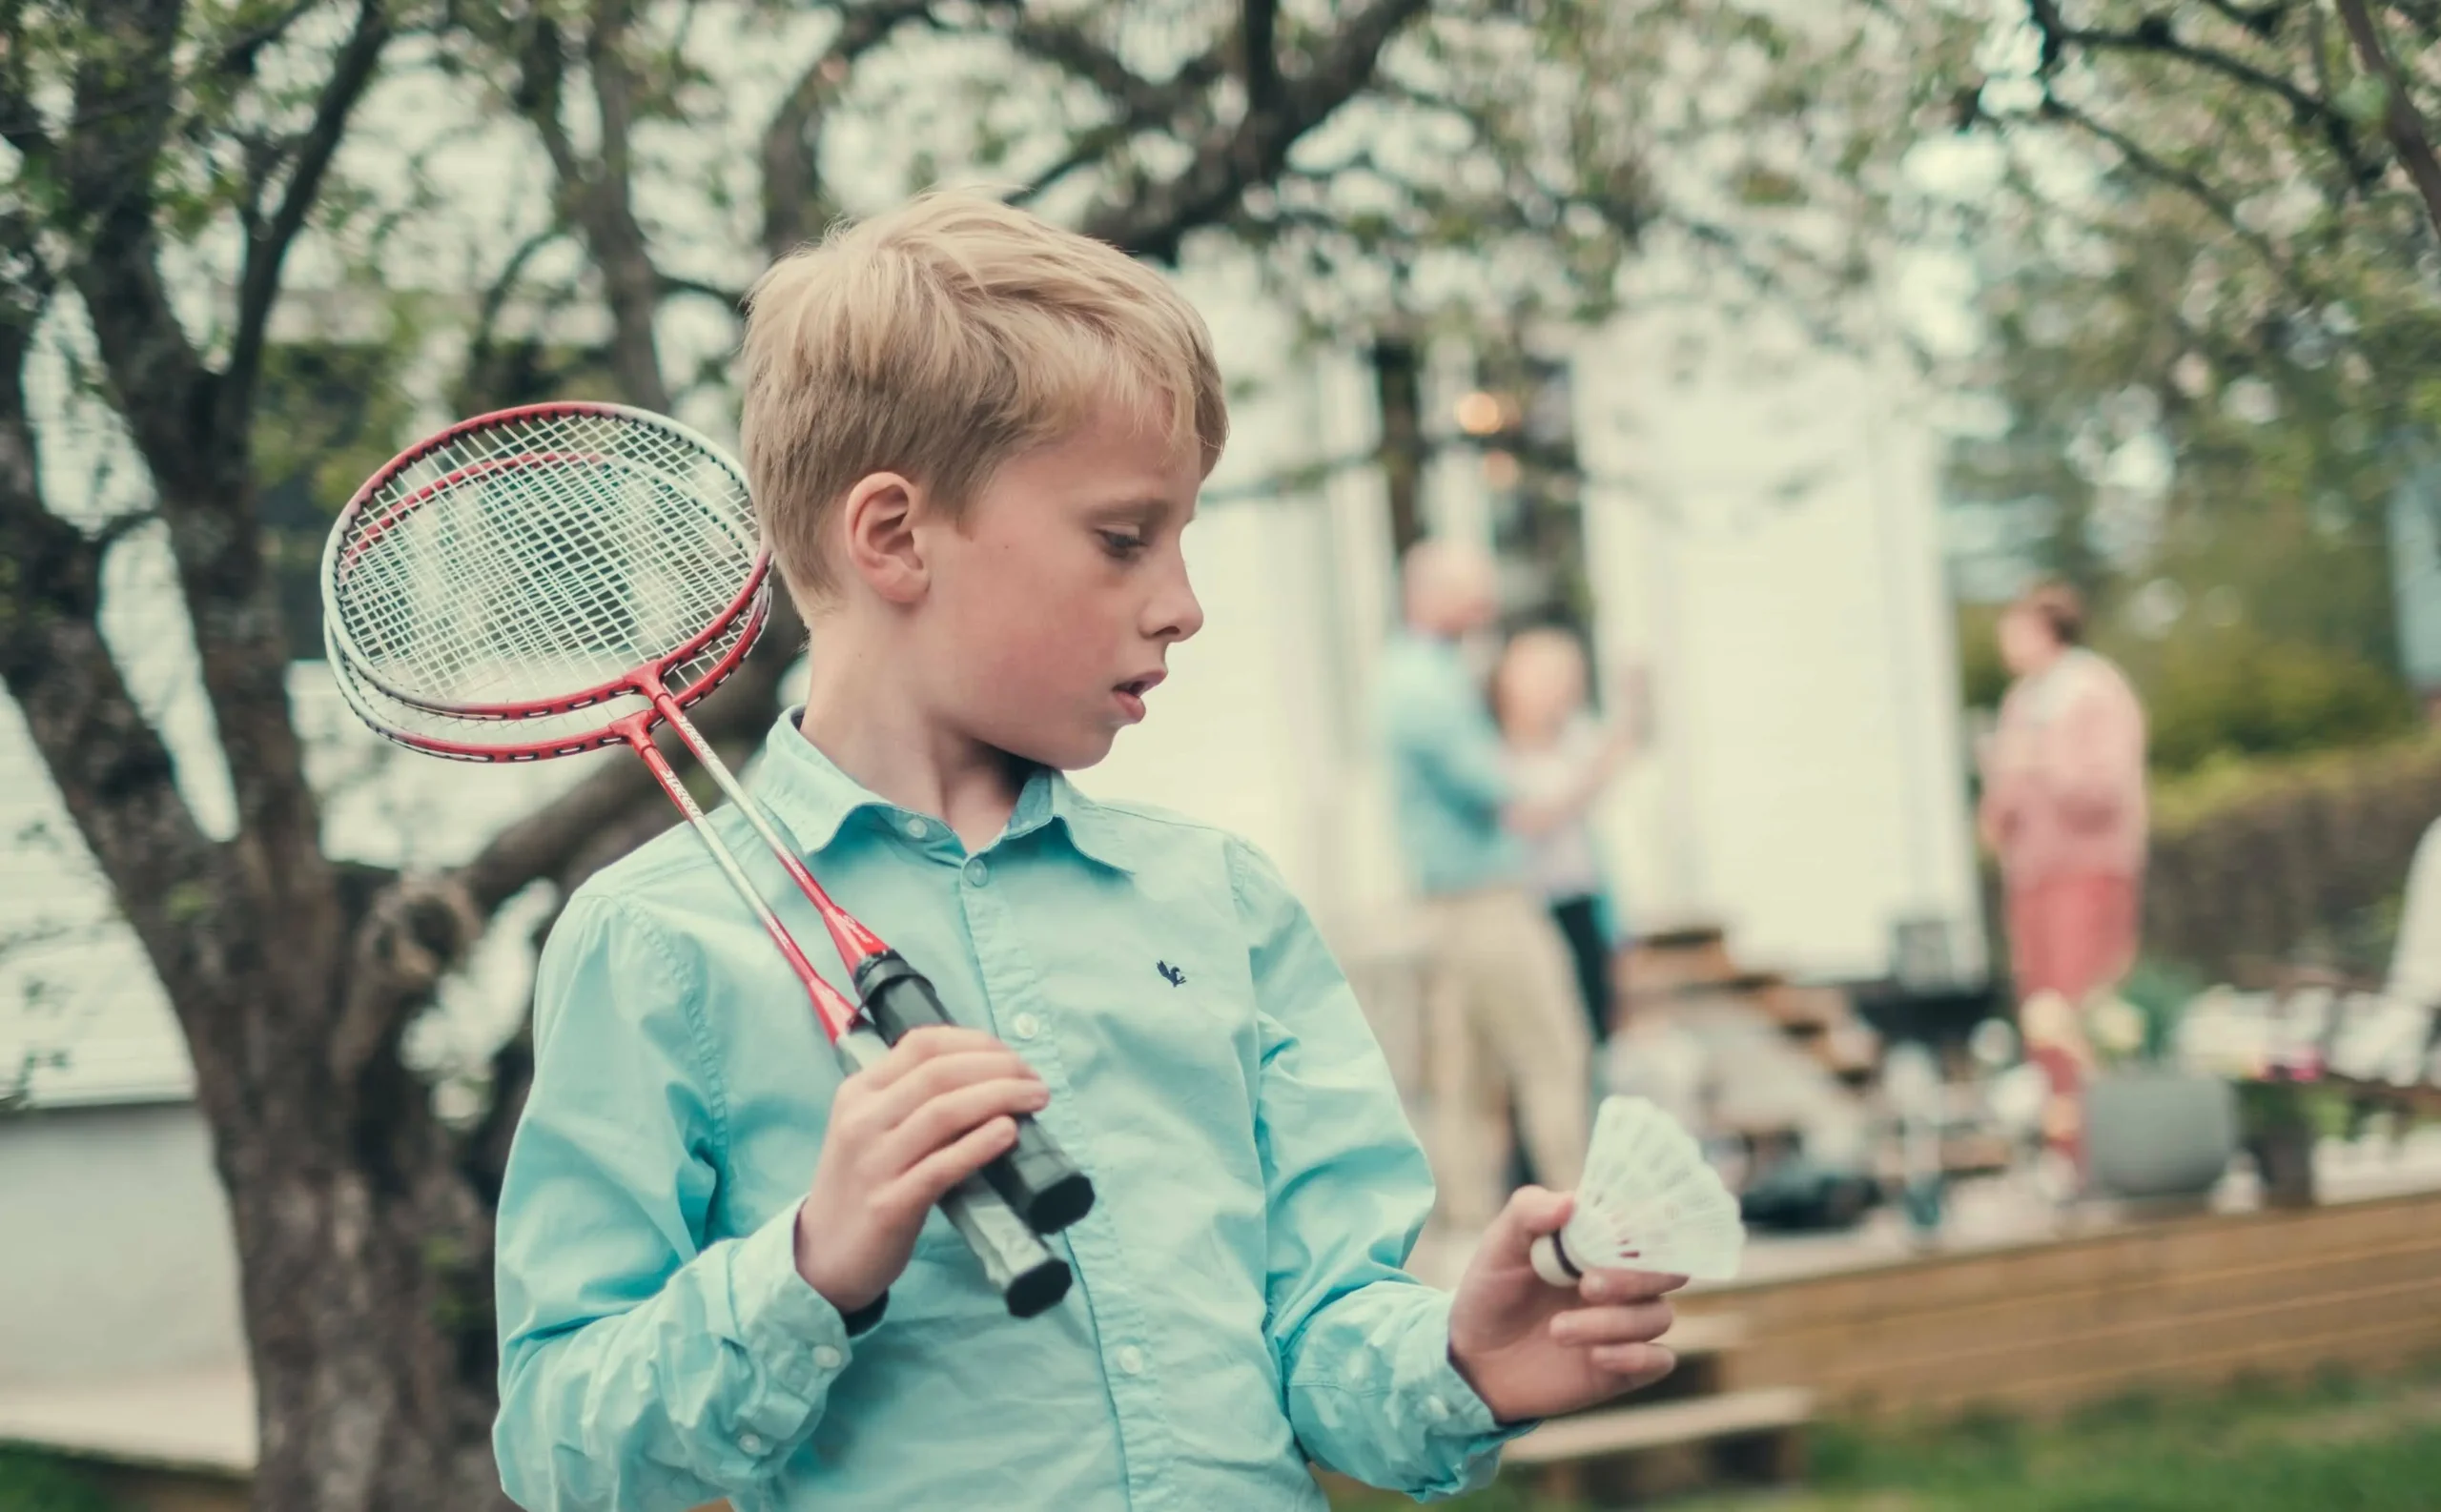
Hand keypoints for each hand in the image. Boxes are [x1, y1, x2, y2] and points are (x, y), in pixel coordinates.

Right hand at [793, 1025, 1048, 1313]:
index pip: (921, 1045)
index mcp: (859, 1092)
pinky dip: (979, 1145)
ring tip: (1035, 1100)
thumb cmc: (861, 1184)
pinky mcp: (890, 1204)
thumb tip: (987, 1076)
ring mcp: (874, 1162)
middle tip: (1034, 1081)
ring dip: (1000, 1097)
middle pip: (939, 1074)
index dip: (975, 1043)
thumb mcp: (872, 1128)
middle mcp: (862, 1120)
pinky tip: (1009, 1133)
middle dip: (998, 1068)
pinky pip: (941, 1166)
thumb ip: (913, 1100)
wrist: (825, 1254)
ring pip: (943, 1112)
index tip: (1011, 1056)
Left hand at [1446, 1187, 1684, 1423]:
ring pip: (1658, 1316)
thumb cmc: (1491, 1291)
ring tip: (1556, 1331)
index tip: (1623, 1234)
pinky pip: (1660, 1360)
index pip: (1649, 1225)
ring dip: (1611, 1323)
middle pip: (1669, 1271)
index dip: (1649, 1225)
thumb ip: (1528, 1214)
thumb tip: (1570, 1202)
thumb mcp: (1499, 1246)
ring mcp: (1626, 1323)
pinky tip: (1594, 1357)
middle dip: (1635, 1278)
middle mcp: (1623, 1280)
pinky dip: (1634, 1357)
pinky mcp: (1626, 1366)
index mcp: (1601, 1243)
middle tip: (1587, 1286)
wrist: (1474, 1358)